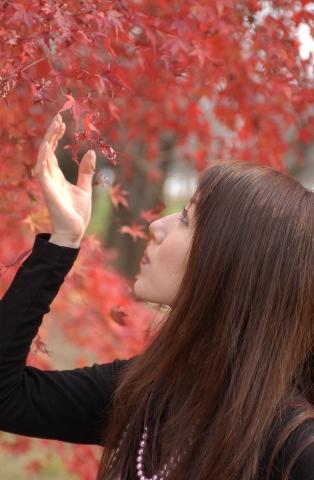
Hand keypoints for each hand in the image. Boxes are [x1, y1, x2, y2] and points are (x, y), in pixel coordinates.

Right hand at [34, 114, 95, 247]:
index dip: (56, 136)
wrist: (74, 232)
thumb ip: (85, 171)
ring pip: (43, 155)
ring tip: (56, 123)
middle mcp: (50, 177)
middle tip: (59, 116)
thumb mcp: (85, 189)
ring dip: (48, 139)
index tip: (63, 122)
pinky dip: (43, 156)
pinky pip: (41, 169)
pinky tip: (47, 144)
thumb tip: (90, 153)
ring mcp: (47, 182)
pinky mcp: (47, 189)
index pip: (53, 152)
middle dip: (52, 133)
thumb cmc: (77, 214)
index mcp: (58, 176)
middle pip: (47, 149)